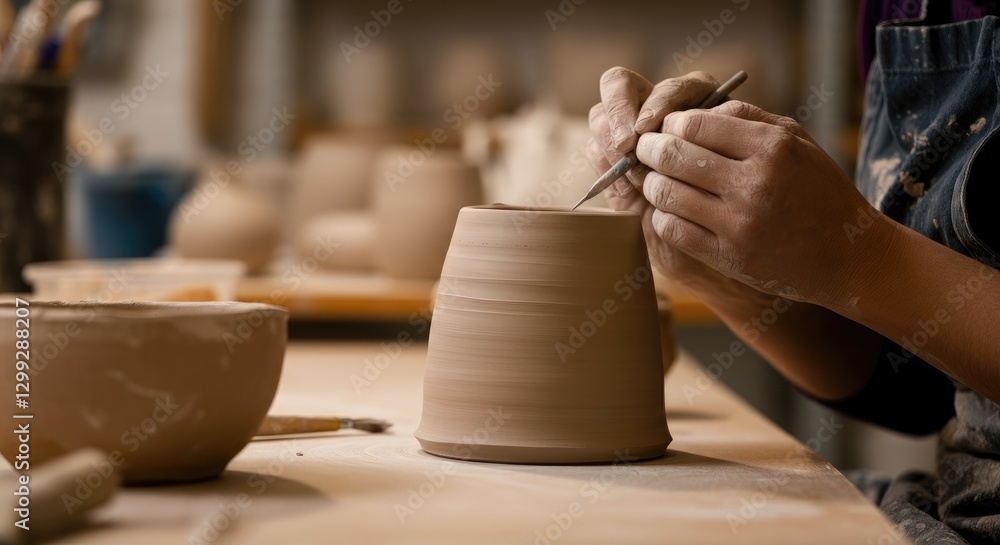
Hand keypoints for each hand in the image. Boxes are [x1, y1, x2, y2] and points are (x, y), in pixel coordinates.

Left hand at [636, 100, 877, 303]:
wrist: (848, 256)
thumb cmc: (818, 191)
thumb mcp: (796, 142)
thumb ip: (746, 120)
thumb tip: (691, 112)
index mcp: (772, 147)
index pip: (693, 124)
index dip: (670, 124)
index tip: (666, 128)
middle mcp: (755, 184)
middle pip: (672, 155)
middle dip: (648, 149)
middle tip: (644, 150)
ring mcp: (740, 224)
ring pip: (665, 193)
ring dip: (651, 184)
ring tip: (656, 180)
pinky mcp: (729, 257)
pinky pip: (672, 229)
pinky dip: (662, 216)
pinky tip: (670, 210)